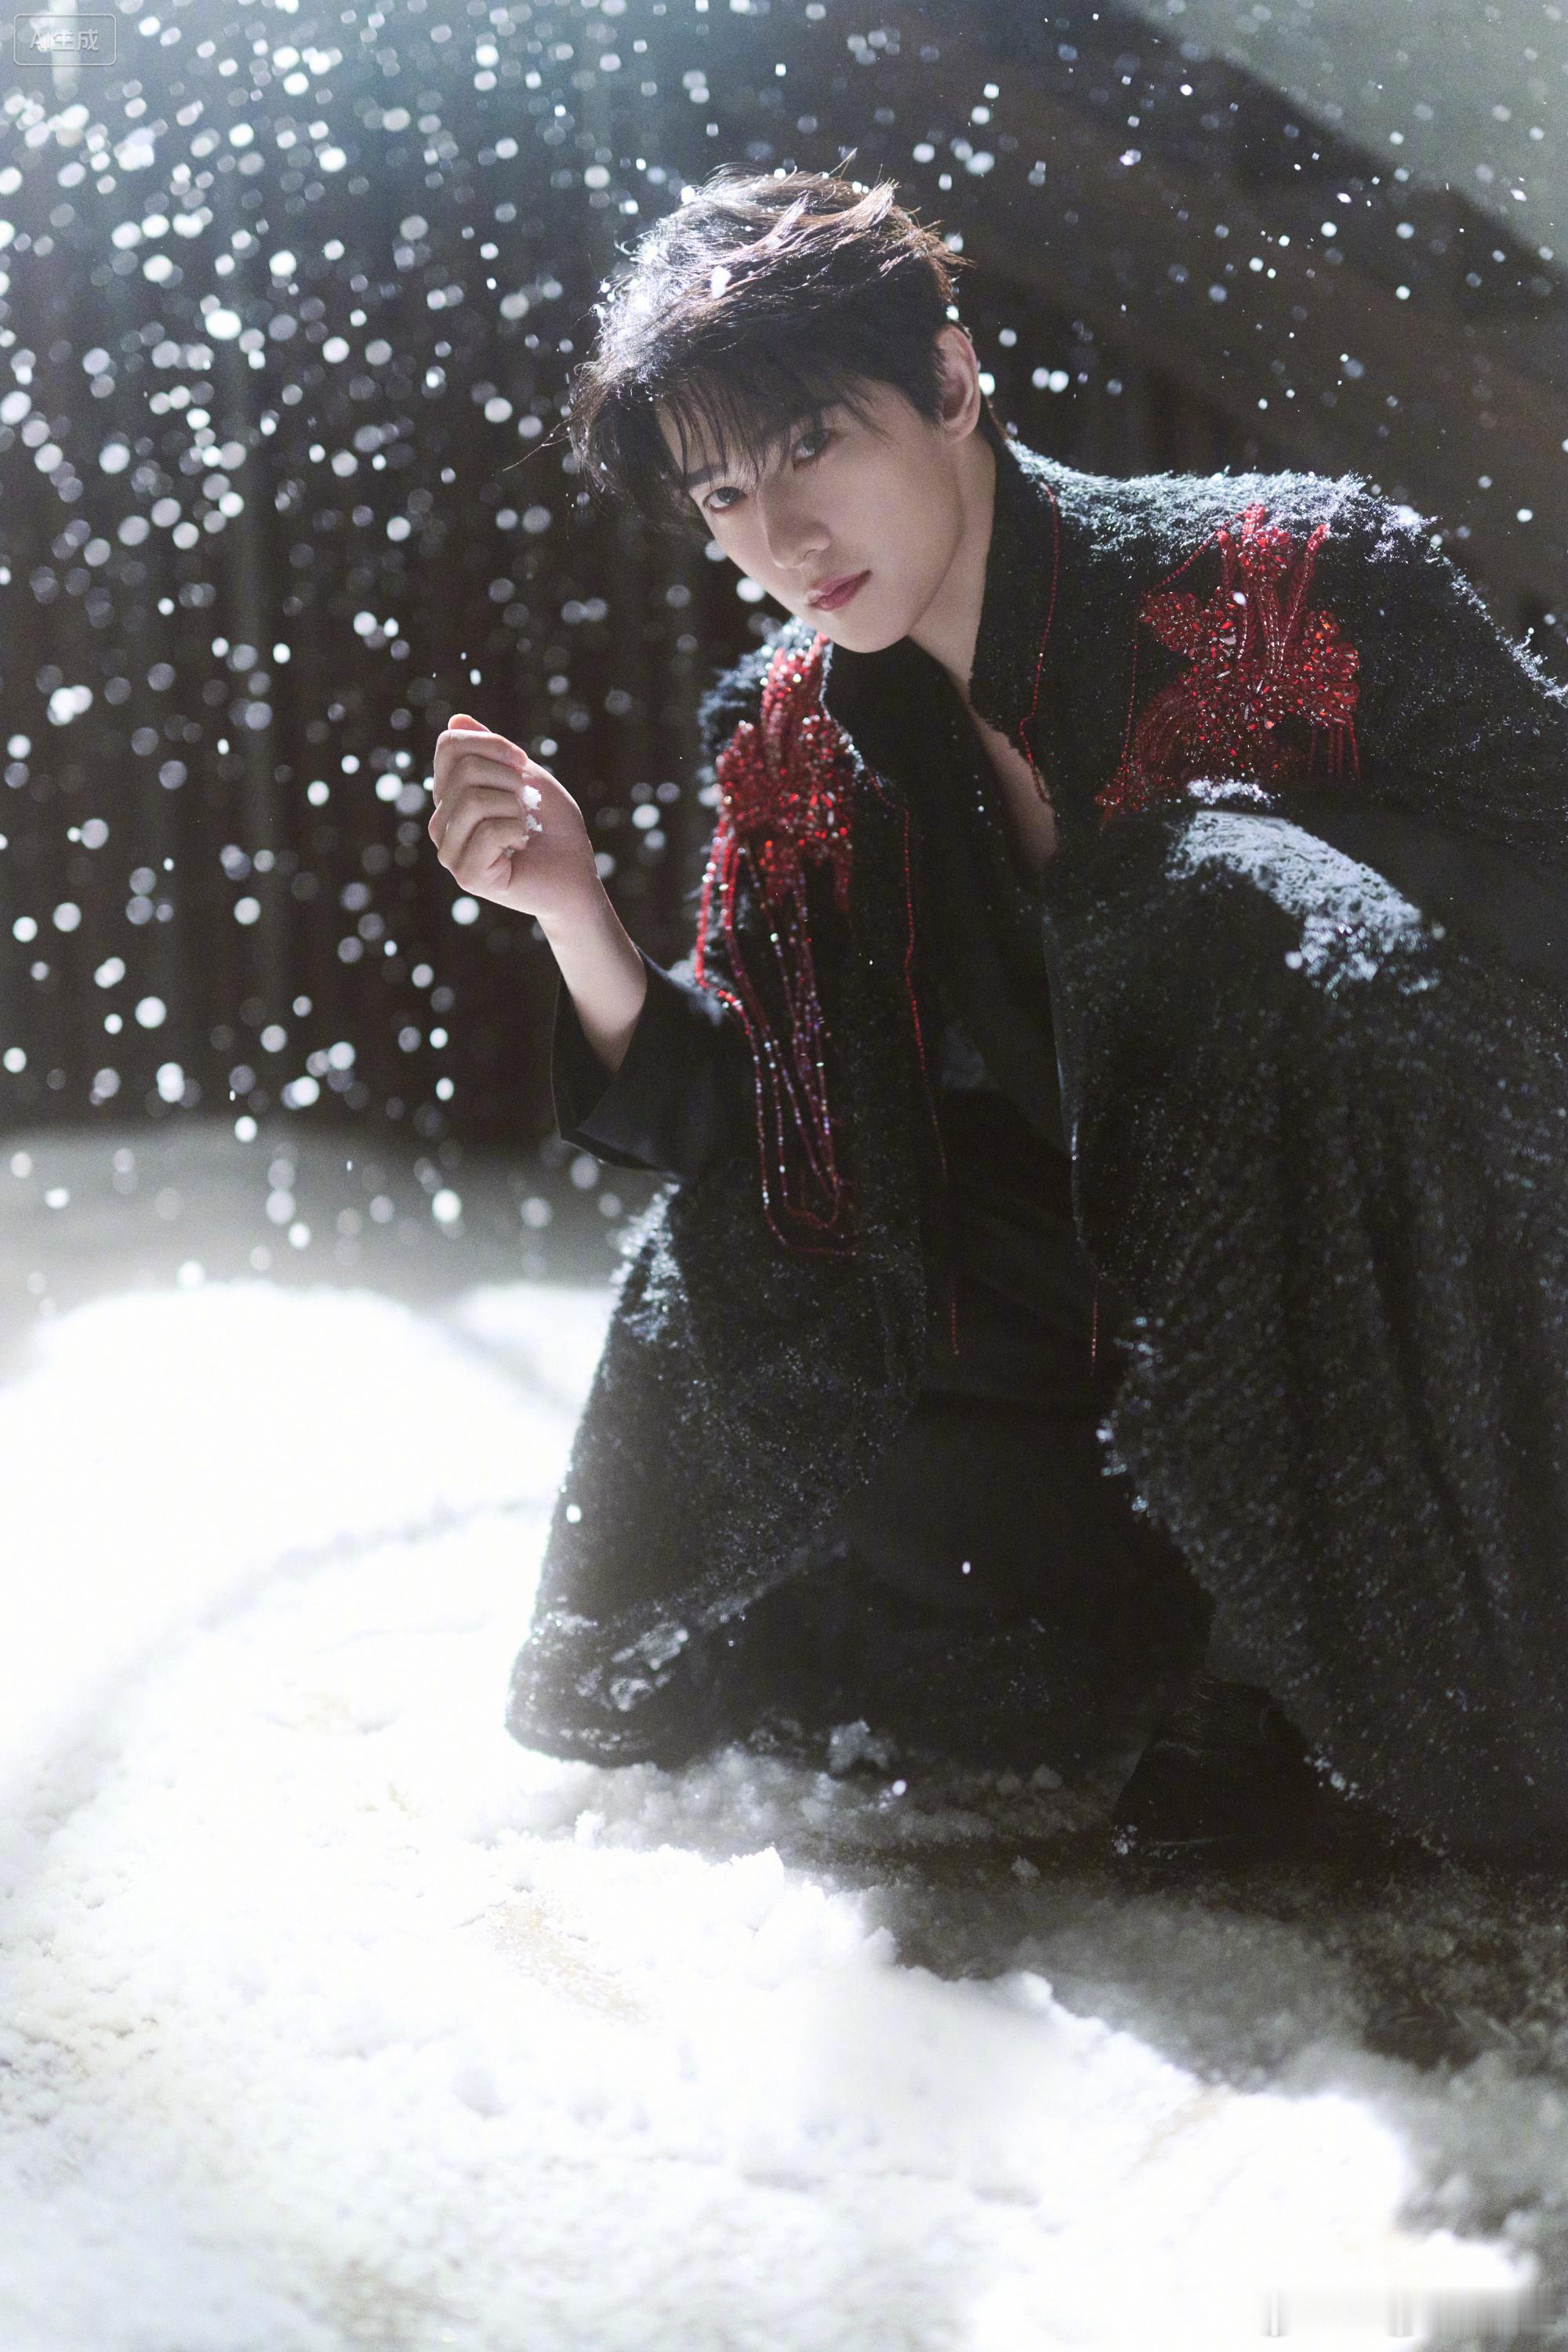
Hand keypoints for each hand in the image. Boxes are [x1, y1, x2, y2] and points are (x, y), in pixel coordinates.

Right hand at [427, 713, 600, 929]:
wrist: (578, 877)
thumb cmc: (554, 829)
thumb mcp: (525, 777)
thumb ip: (490, 750)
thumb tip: (456, 719)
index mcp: (451, 798)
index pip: (449, 746)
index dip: (492, 743)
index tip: (523, 763)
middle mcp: (442, 824)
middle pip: (463, 770)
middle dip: (510, 780)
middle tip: (528, 806)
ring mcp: (450, 853)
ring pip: (472, 800)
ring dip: (515, 807)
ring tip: (525, 828)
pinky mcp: (467, 876)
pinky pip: (487, 831)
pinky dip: (517, 830)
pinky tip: (522, 847)